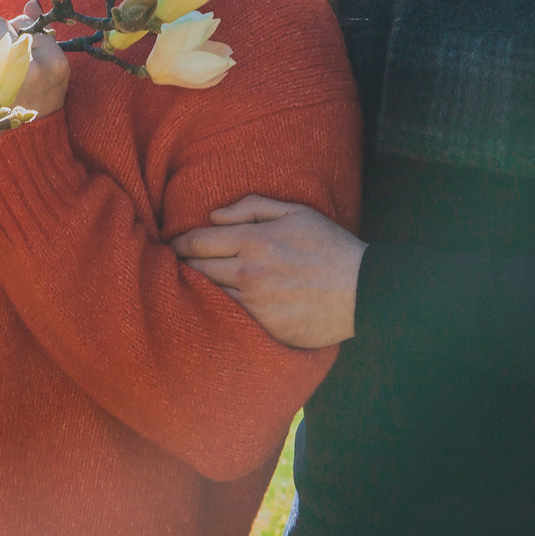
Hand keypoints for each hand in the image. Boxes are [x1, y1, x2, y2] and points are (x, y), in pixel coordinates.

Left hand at [0, 4, 68, 156]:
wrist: (21, 158)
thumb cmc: (34, 113)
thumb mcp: (49, 78)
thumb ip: (40, 40)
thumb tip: (31, 3)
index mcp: (55, 63)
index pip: (27, 27)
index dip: (12, 28)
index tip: (5, 37)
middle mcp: (32, 69)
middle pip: (0, 29)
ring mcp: (2, 80)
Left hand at [169, 195, 364, 348]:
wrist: (363, 290)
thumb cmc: (330, 246)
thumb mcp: (295, 212)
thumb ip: (251, 208)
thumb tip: (213, 216)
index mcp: (253, 241)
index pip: (197, 242)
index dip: (179, 243)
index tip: (171, 245)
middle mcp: (248, 273)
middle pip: (196, 270)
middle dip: (181, 266)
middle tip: (172, 266)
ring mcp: (255, 303)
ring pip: (209, 296)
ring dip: (196, 290)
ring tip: (186, 287)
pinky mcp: (265, 327)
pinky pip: (230, 318)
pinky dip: (218, 311)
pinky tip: (214, 308)